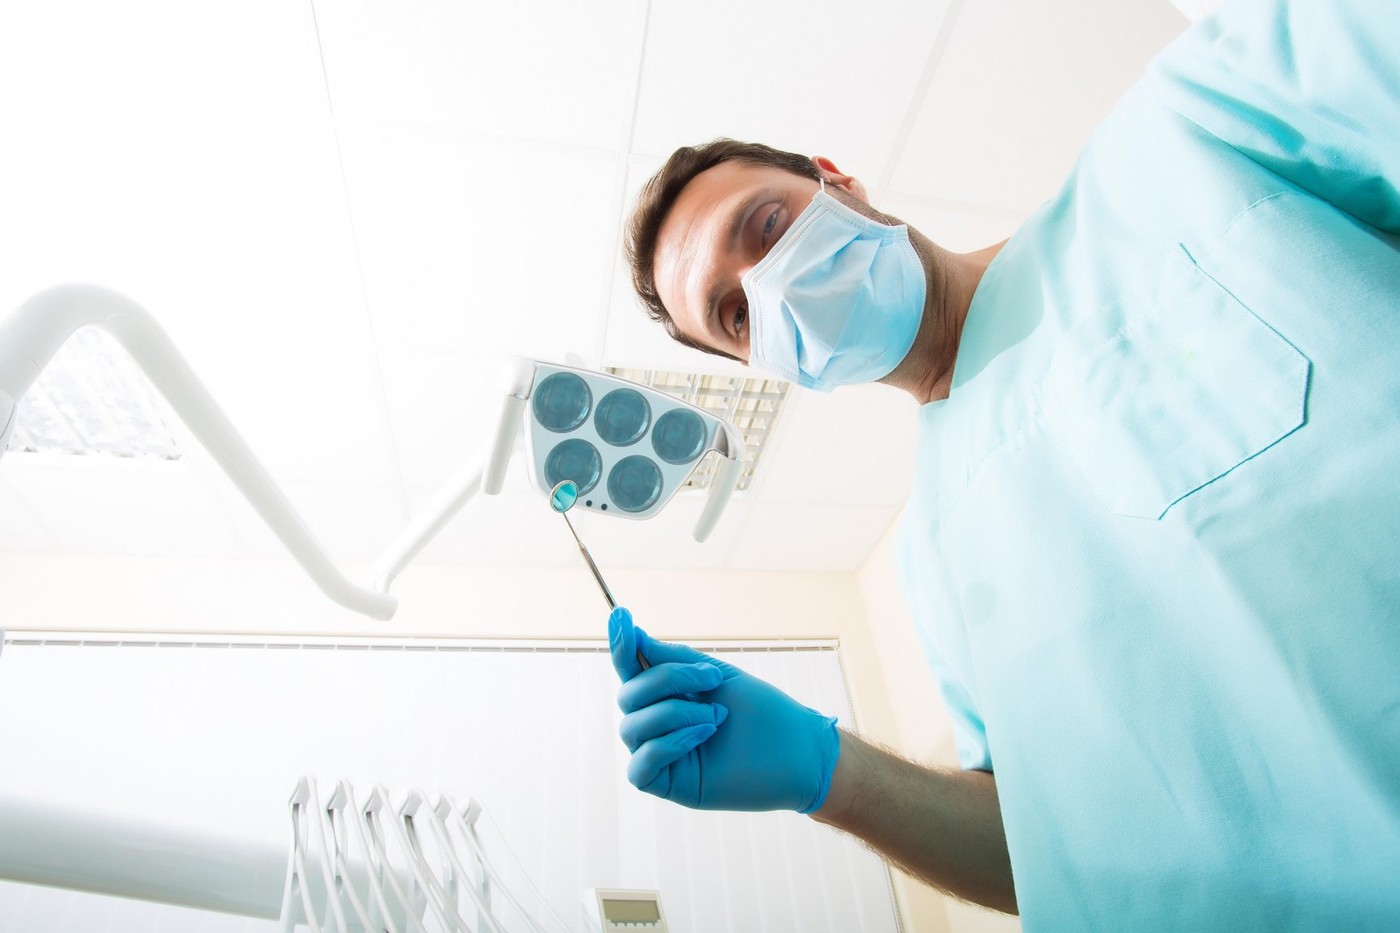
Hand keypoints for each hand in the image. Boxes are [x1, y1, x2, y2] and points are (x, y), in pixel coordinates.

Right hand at [608, 606, 839, 812]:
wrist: (797, 750)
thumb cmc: (763, 712)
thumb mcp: (716, 674)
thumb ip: (673, 660)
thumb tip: (635, 637)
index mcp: (668, 696)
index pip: (632, 670)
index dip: (622, 645)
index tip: (621, 615)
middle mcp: (658, 725)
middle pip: (627, 695)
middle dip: (666, 680)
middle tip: (712, 680)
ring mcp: (661, 756)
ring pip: (632, 727)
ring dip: (675, 714)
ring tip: (717, 718)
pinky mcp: (669, 785)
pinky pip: (640, 765)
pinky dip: (667, 745)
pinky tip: (702, 736)